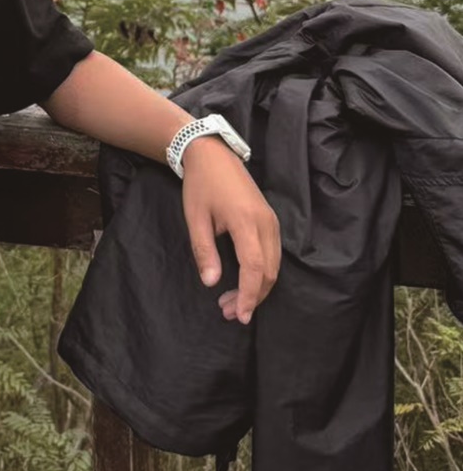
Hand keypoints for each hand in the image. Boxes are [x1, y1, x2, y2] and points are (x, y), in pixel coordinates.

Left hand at [181, 136, 280, 323]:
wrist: (214, 156)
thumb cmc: (201, 185)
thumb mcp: (196, 219)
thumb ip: (204, 252)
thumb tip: (211, 282)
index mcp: (246, 222)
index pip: (254, 267)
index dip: (248, 294)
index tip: (238, 314)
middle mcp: (265, 223)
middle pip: (268, 271)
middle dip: (251, 297)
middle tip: (228, 313)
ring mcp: (271, 222)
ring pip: (273, 265)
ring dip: (256, 288)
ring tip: (231, 304)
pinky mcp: (270, 221)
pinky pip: (272, 255)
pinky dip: (261, 274)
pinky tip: (243, 283)